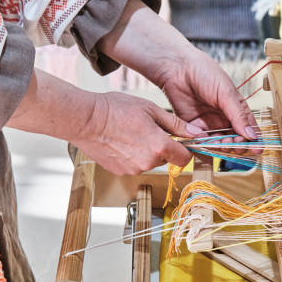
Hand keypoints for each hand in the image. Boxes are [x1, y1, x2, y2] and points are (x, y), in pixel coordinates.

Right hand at [73, 92, 202, 174]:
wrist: (85, 119)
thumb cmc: (115, 110)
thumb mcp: (151, 109)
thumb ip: (176, 124)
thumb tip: (196, 133)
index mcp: (159, 146)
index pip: (185, 158)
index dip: (185, 150)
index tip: (181, 142)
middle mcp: (148, 162)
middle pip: (166, 159)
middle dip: (163, 147)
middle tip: (148, 130)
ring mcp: (134, 169)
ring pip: (150, 162)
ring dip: (147, 151)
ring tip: (132, 134)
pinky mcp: (121, 172)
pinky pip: (135, 165)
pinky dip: (132, 156)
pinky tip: (122, 142)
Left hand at [157, 50, 258, 141]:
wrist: (177, 67)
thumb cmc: (204, 72)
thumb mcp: (226, 93)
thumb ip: (239, 116)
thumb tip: (252, 136)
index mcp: (236, 108)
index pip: (249, 128)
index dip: (254, 140)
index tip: (256, 149)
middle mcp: (223, 118)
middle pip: (234, 139)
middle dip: (237, 145)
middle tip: (236, 144)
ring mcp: (208, 123)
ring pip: (219, 143)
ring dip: (221, 146)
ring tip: (221, 142)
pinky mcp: (193, 127)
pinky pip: (201, 141)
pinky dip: (204, 144)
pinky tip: (204, 139)